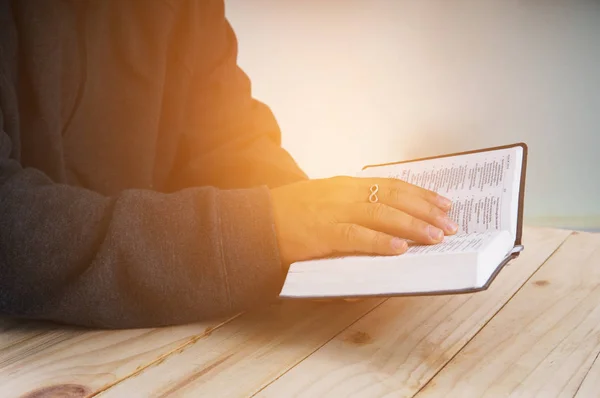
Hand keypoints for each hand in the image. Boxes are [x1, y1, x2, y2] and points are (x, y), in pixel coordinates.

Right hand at [270, 176, 457, 264]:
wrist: (256, 220)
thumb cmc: (290, 213)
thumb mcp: (323, 200)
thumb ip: (351, 208)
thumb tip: (381, 226)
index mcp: (346, 184)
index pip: (393, 184)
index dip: (421, 194)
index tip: (443, 202)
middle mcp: (344, 193)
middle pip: (395, 197)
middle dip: (426, 210)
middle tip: (450, 222)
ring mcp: (334, 211)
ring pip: (383, 215)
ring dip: (413, 226)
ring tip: (436, 236)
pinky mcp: (322, 233)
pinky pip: (357, 237)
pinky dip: (381, 243)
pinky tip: (400, 250)